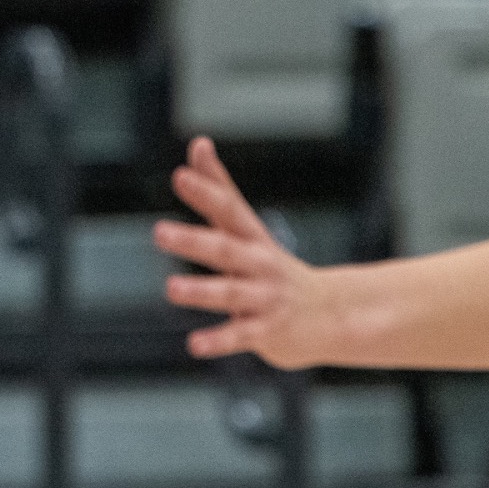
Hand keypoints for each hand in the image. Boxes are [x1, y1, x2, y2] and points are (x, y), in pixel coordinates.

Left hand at [151, 138, 336, 368]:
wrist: (329, 314)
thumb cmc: (271, 265)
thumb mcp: (245, 226)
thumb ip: (219, 187)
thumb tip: (198, 142)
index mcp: (250, 236)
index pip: (228, 209)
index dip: (205, 192)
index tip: (180, 176)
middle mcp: (259, 263)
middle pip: (226, 249)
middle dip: (193, 240)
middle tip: (159, 232)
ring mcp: (265, 298)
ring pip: (231, 293)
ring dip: (201, 291)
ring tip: (171, 289)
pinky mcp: (267, 331)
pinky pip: (240, 336)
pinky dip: (218, 340)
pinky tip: (194, 344)